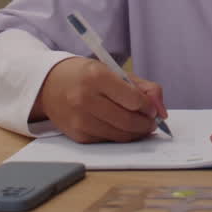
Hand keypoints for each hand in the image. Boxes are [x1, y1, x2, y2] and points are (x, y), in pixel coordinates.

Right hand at [31, 57, 167, 142]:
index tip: (152, 108)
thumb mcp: (114, 71)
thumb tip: (162, 111)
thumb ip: (143, 87)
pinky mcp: (77, 135)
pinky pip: (108, 141)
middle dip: (146, 124)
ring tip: (139, 125)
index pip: (134, 99)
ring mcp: (79, 119)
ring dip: (135, 133)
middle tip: (151, 121)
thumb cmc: (86, 76)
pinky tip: (120, 127)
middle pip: (128, 121)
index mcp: (96, 76)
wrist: (49, 85)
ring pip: (120, 135)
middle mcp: (85, 98)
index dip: (149, 107)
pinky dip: (119, 136)